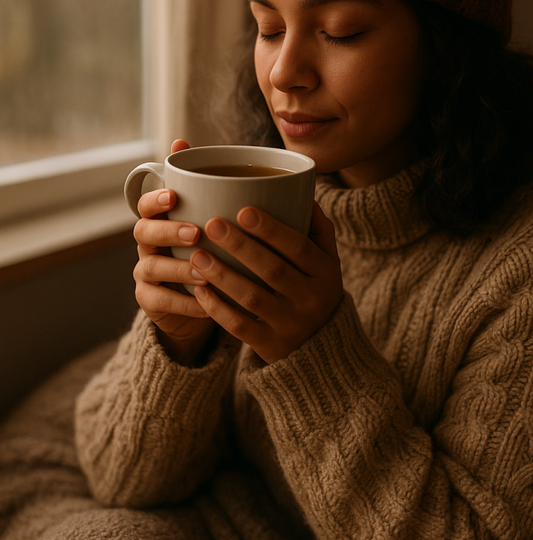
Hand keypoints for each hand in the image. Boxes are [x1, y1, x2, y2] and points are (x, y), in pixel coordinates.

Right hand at [133, 139, 216, 366]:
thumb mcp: (209, 221)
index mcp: (160, 221)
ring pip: (151, 268)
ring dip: (179, 269)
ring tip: (206, 274)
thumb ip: (201, 186)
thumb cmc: (207, 252)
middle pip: (143, 233)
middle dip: (168, 231)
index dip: (155, 199)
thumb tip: (184, 142)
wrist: (201, 301)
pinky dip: (184, 303)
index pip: (146, 205)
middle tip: (195, 233)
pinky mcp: (150, 302)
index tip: (174, 196)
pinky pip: (160, 301)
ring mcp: (146, 274)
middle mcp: (148, 246)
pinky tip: (206, 303)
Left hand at [189, 202, 342, 363]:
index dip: (271, 229)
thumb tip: (303, 191)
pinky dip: (218, 309)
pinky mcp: (271, 344)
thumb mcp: (328, 261)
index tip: (244, 210)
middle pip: (273, 270)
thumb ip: (318, 228)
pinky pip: (240, 326)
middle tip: (212, 225)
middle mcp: (312, 299)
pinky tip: (199, 290)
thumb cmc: (317, 290)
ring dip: (223, 275)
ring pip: (252, 298)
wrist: (322, 348)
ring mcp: (291, 324)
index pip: (299, 247)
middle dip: (240, 246)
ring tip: (197, 255)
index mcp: (326, 272)